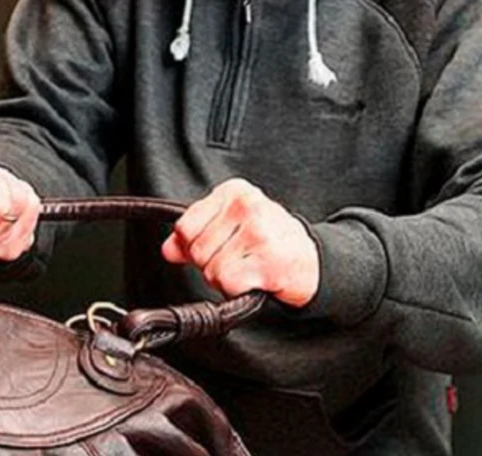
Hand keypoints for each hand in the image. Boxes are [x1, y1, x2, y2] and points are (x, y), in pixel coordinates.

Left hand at [161, 178, 319, 306]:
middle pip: (196, 249)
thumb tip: (168, 249)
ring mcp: (259, 233)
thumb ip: (194, 234)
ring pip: (210, 269)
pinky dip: (236, 289)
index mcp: (234, 192)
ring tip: (247, 268)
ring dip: (224, 278)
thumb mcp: (230, 226)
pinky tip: (254, 278)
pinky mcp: (268, 261)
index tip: (217, 246)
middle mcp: (247, 206)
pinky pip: (227, 282)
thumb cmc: (270, 241)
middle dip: (210, 264)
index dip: (194, 245)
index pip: (185, 226)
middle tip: (237, 260)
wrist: (313, 262)